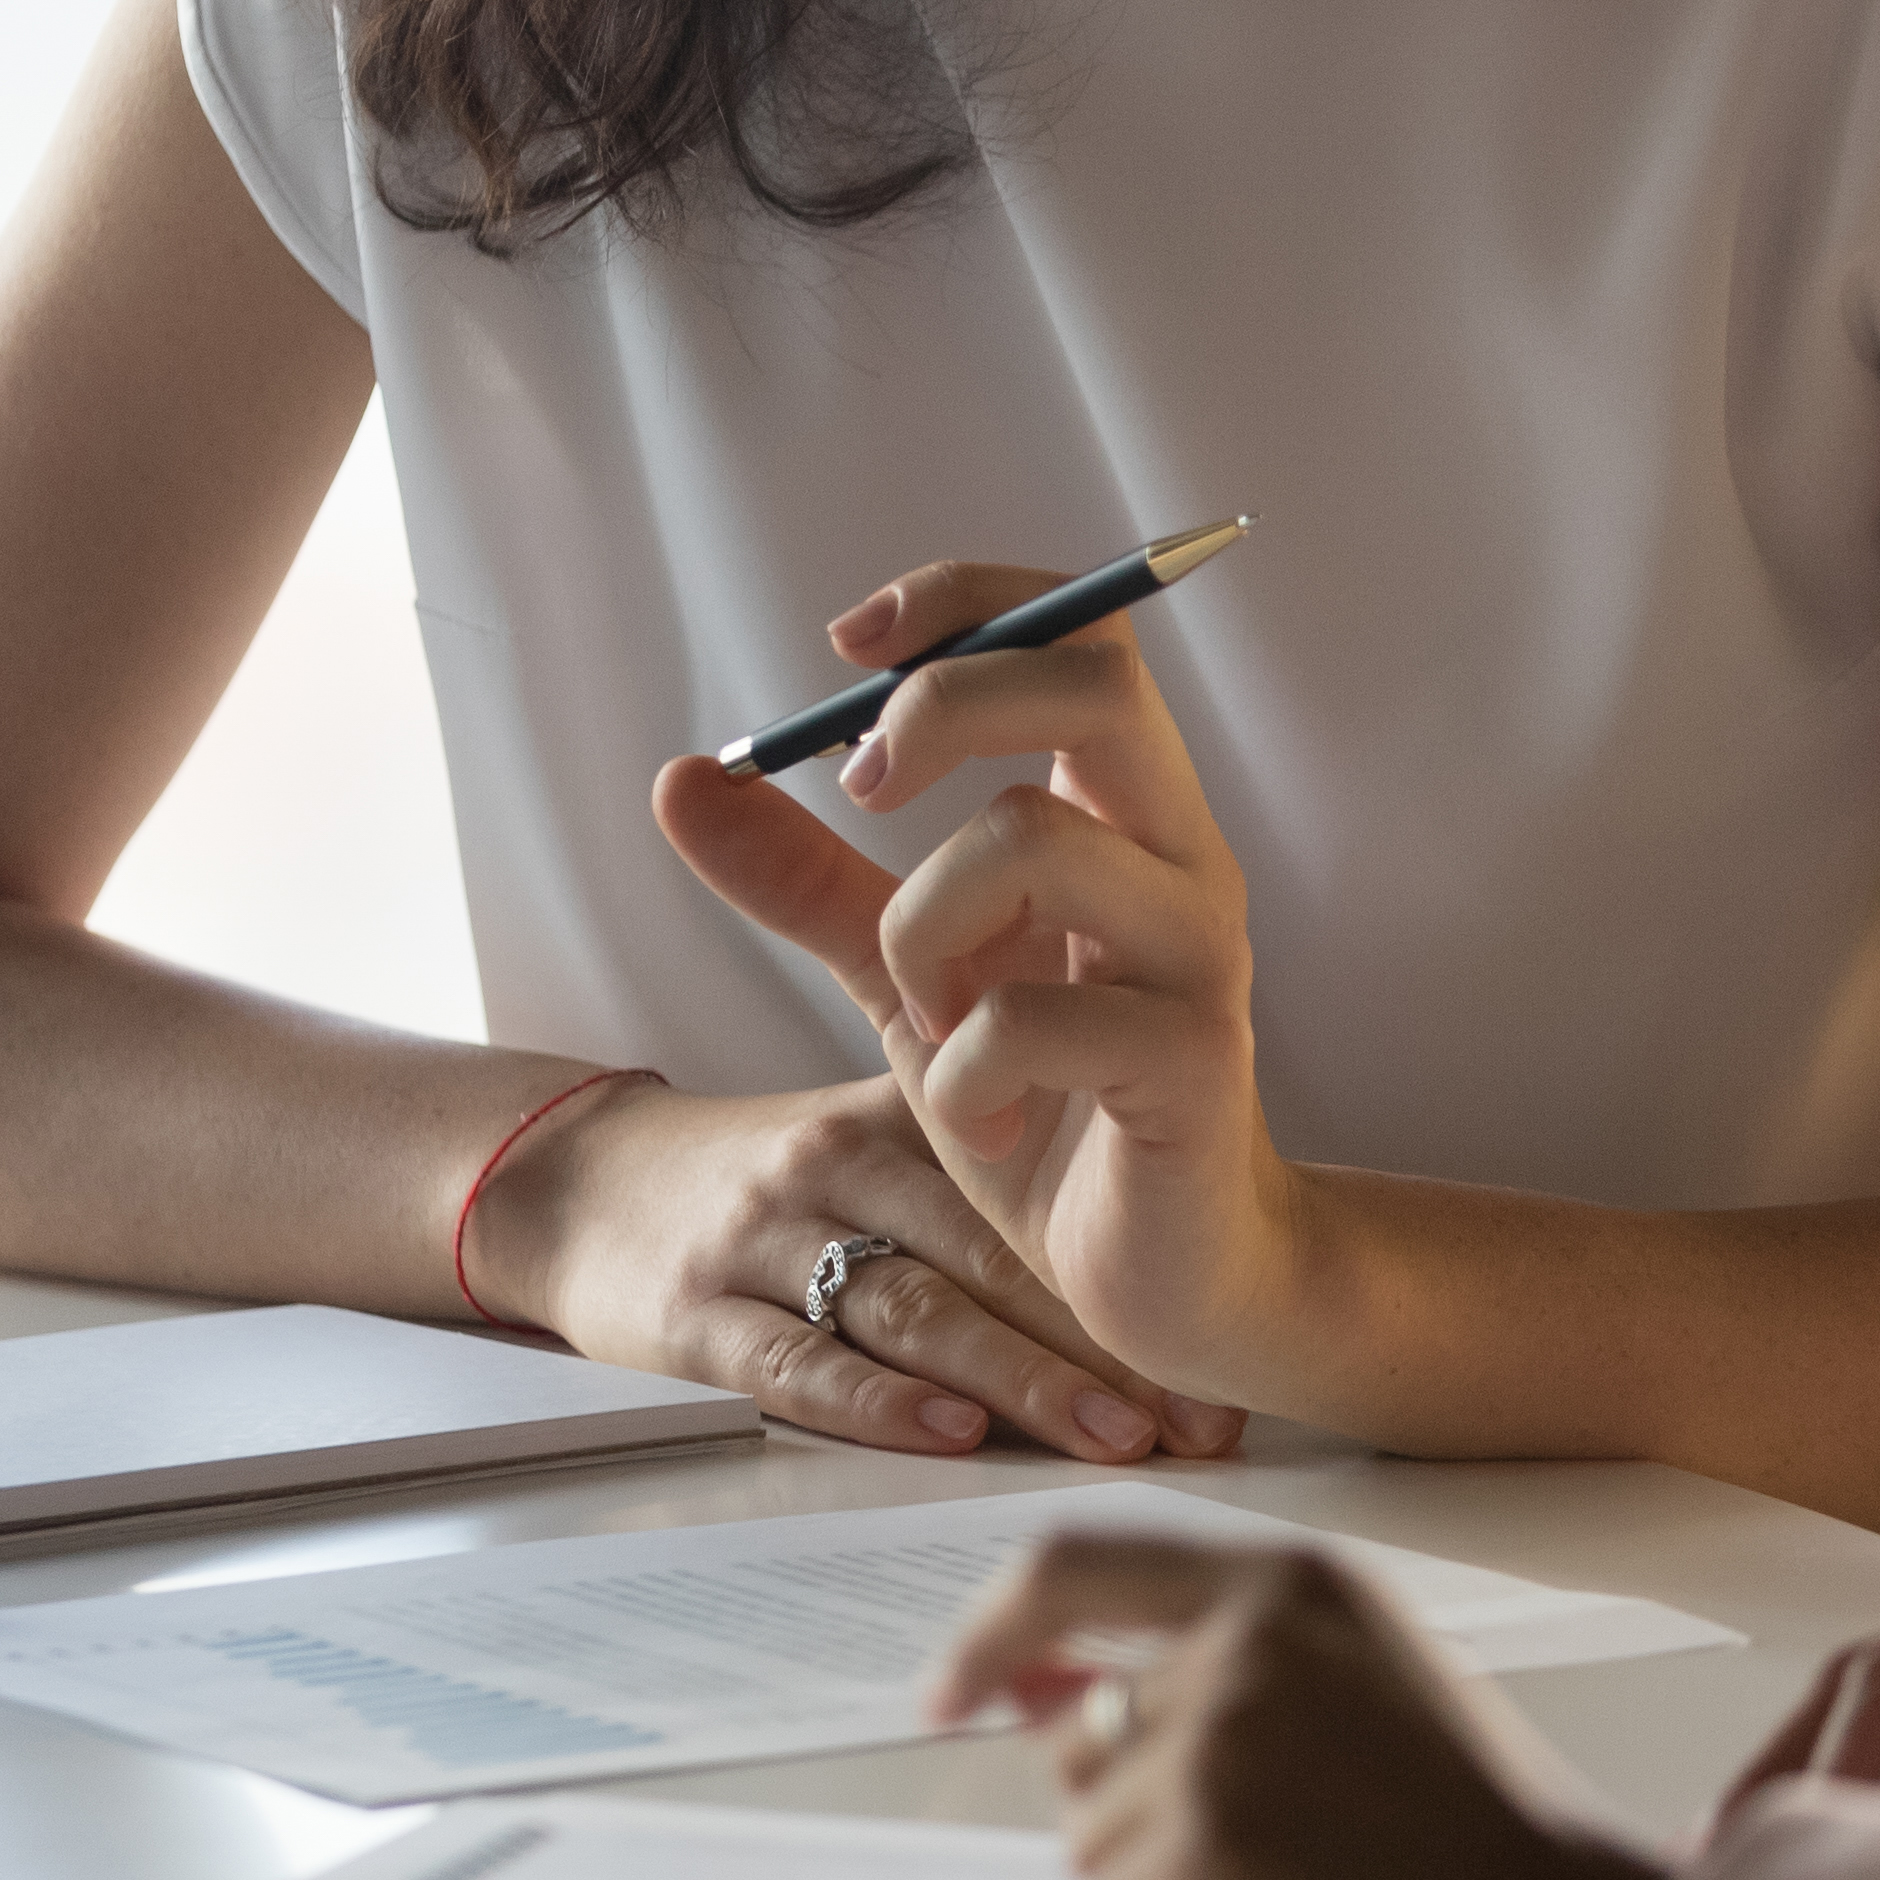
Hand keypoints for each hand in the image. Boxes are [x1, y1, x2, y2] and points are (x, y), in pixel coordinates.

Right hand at [467, 1069, 1240, 1461]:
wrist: (572, 1180)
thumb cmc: (762, 1173)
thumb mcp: (873, 1125)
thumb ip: (997, 1162)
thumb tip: (1157, 1237)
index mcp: (901, 1117)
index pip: (1034, 1193)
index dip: (1130, 1275)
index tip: (1219, 1353)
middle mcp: (838, 1168)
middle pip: (992, 1255)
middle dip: (1105, 1340)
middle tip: (1197, 1415)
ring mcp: (764, 1242)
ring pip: (911, 1311)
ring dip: (1021, 1380)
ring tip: (1116, 1433)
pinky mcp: (693, 1316)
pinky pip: (793, 1362)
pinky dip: (874, 1400)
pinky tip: (950, 1433)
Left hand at [652, 562, 1313, 1395]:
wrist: (1167, 1278)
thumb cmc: (1053, 1108)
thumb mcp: (907, 975)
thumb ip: (808, 880)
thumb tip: (683, 779)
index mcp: (1122, 814)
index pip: (1080, 628)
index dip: (967, 601)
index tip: (849, 645)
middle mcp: (1178, 858)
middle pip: (1093, 684)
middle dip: (947, 707)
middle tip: (863, 791)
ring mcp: (1196, 956)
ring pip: (1035, 841)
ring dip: (927, 930)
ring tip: (932, 1027)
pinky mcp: (1192, 1064)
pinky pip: (1034, 1018)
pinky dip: (964, 1073)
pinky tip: (980, 1127)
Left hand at [926, 1533, 1664, 1879]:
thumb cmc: (1480, 1842)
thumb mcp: (1351, 1698)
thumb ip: (1205, 1674)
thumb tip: (1027, 1696)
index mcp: (1294, 1581)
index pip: (1079, 1563)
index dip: (996, 1630)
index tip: (950, 1688)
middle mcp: (1244, 1635)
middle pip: (1081, 1738)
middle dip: (1136, 1823)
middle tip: (1274, 1874)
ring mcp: (1216, 1733)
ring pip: (1091, 1840)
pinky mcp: (1199, 1840)